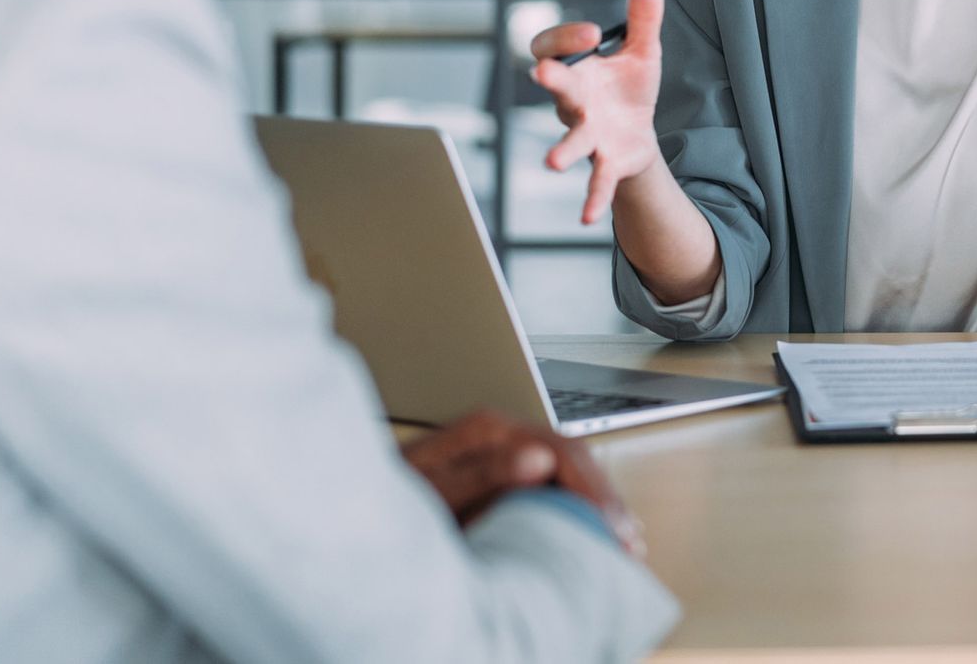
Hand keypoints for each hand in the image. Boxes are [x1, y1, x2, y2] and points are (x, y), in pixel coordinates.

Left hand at [401, 410, 646, 556]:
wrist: (349, 515)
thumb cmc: (380, 506)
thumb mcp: (431, 491)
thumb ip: (482, 472)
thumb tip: (538, 458)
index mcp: (489, 431)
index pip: (563, 451)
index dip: (594, 491)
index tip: (611, 528)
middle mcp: (499, 436)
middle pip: (573, 458)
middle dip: (604, 500)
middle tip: (628, 544)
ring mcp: (500, 454)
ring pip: (566, 472)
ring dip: (595, 506)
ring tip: (620, 543)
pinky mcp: (497, 476)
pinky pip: (549, 486)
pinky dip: (575, 510)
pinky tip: (590, 533)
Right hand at [530, 0, 664, 224]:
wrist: (639, 135)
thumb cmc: (629, 89)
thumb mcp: (642, 48)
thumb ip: (643, 12)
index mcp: (577, 70)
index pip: (551, 48)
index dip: (566, 38)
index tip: (593, 33)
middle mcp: (573, 102)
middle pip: (557, 89)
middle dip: (551, 81)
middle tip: (542, 74)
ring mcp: (586, 134)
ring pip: (570, 141)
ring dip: (562, 151)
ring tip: (553, 162)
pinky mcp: (606, 162)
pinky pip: (595, 181)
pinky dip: (591, 198)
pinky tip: (585, 217)